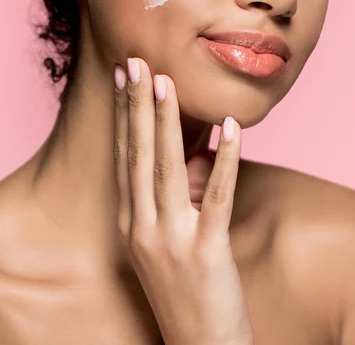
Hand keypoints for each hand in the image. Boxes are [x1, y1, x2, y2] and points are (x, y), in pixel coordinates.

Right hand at [113, 57, 254, 344]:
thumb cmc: (181, 291)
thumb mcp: (158, 244)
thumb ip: (160, 201)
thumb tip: (180, 153)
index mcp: (129, 222)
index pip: (125, 156)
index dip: (125, 115)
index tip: (124, 78)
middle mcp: (142, 228)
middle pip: (138, 154)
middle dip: (137, 105)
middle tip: (136, 63)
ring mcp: (171, 240)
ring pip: (167, 168)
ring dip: (167, 121)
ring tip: (167, 81)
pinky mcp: (206, 252)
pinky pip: (217, 196)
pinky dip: (225, 160)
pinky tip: (230, 128)